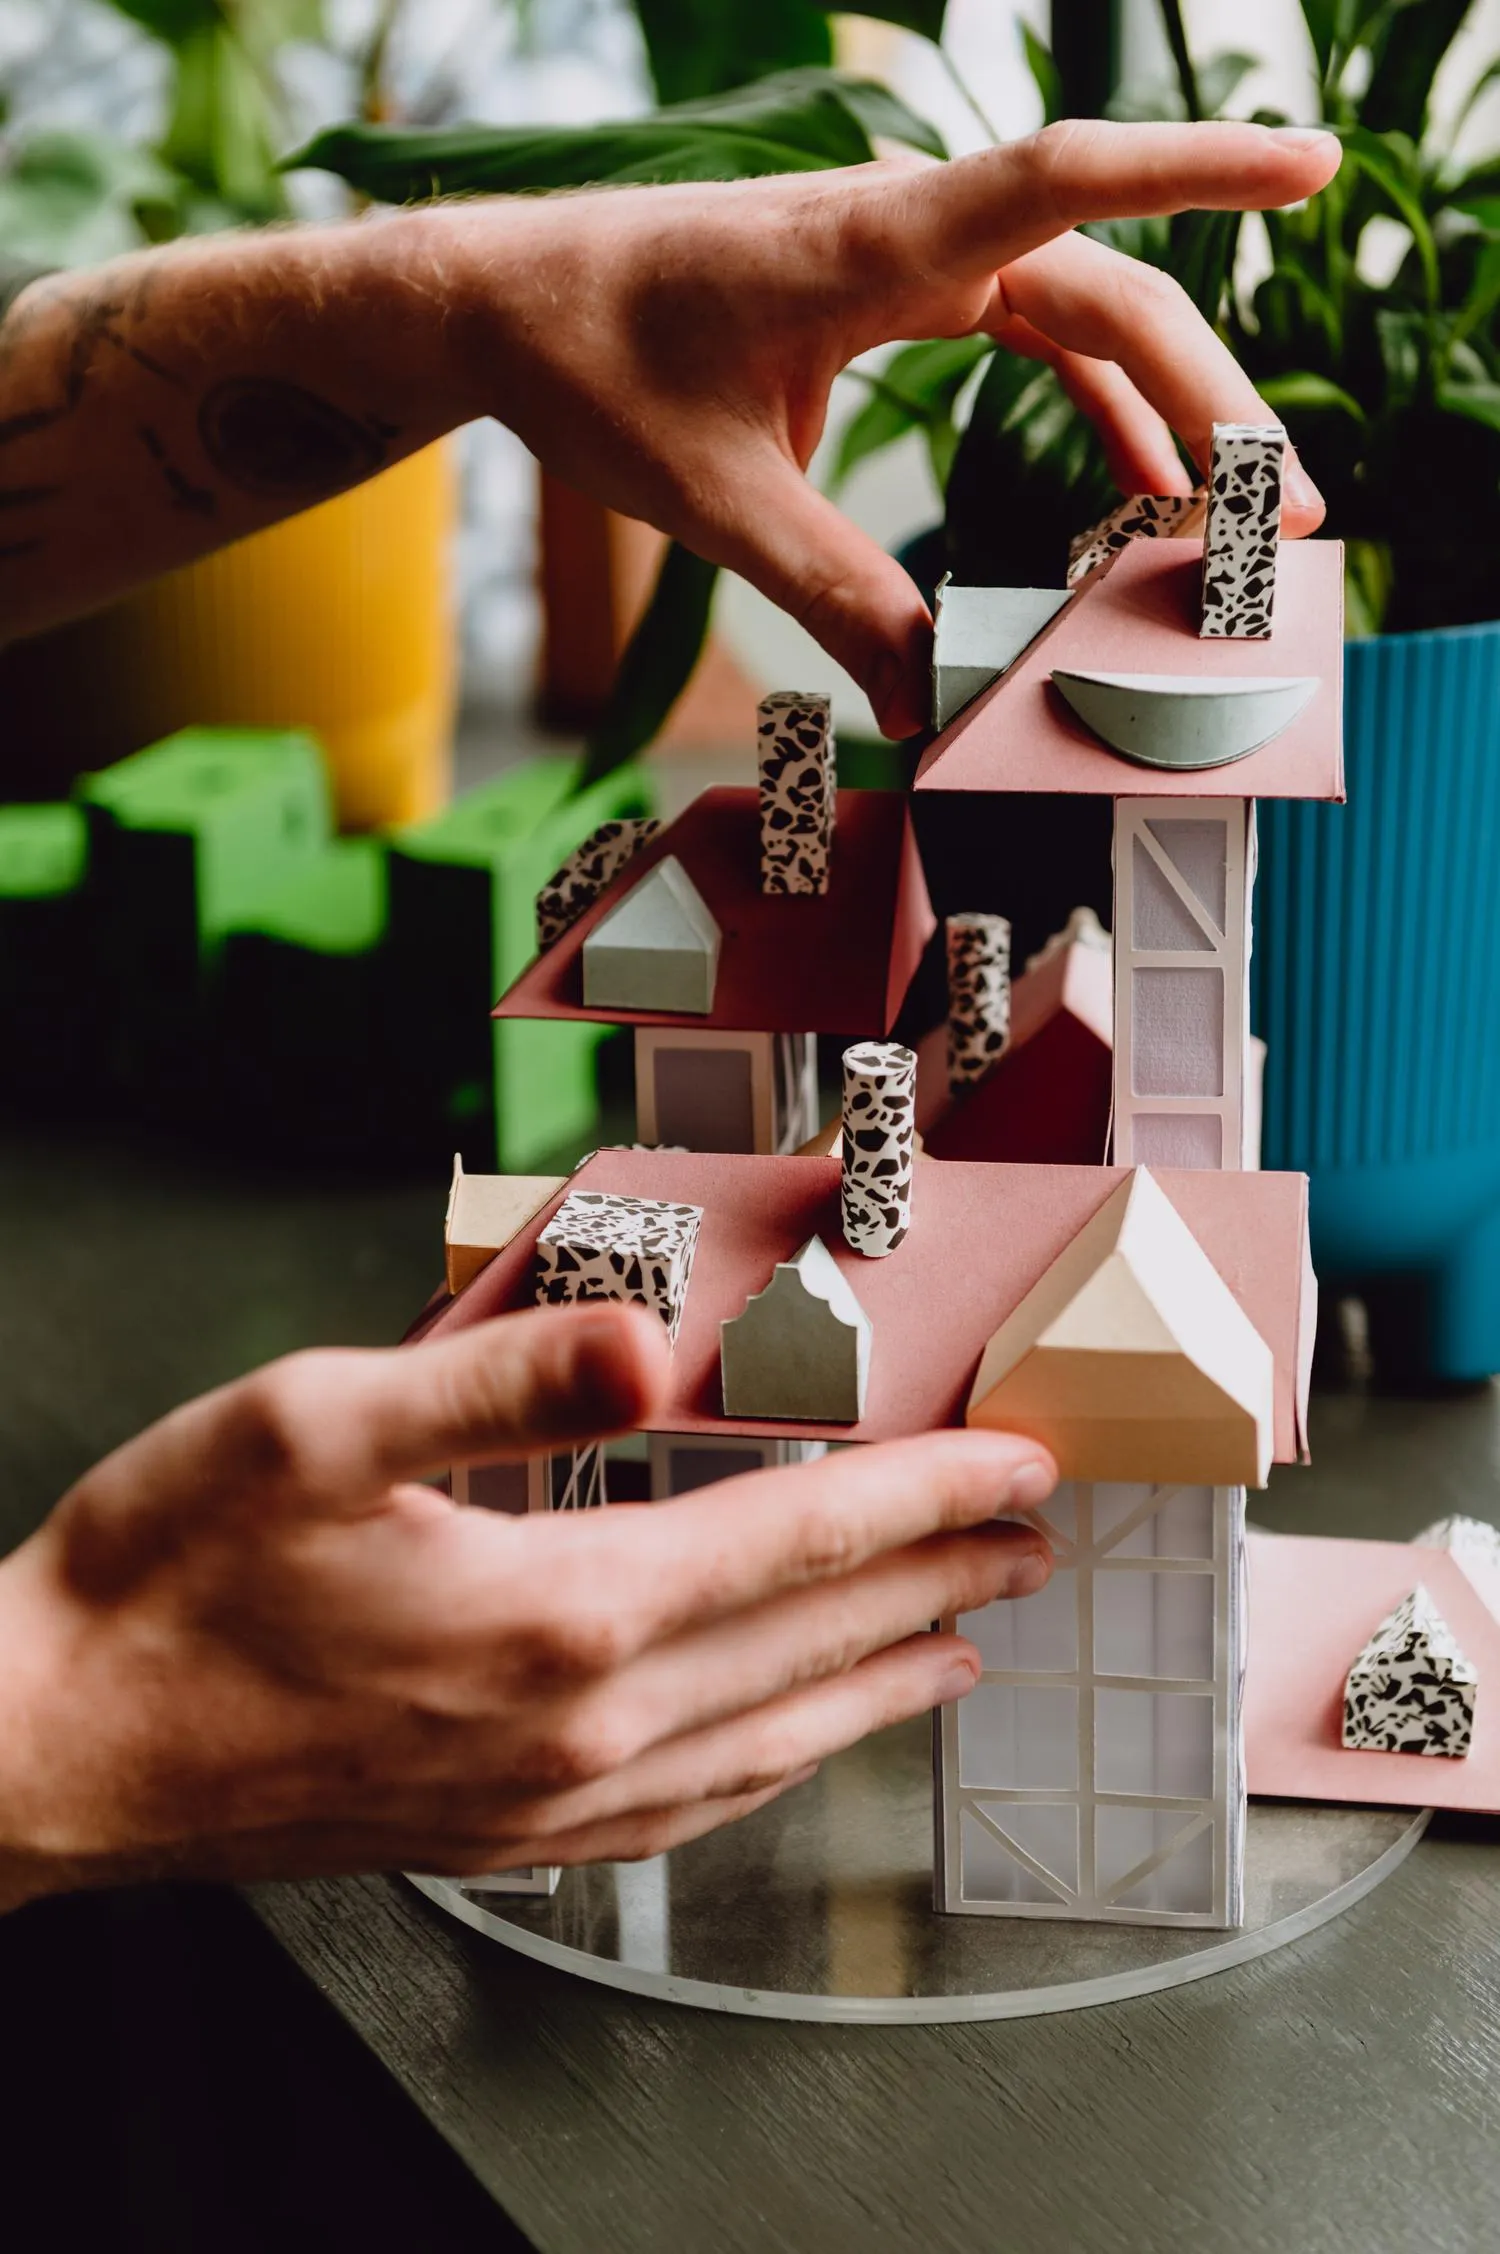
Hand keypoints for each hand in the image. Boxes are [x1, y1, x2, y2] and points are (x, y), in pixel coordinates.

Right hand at [0, 1304, 1054, 1908]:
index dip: (925, 1493)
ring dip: (881, 1678)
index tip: (1021, 1463)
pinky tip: (798, 1746)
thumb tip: (648, 1340)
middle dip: (941, 1579)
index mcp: (557, 1614)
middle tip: (1035, 1538)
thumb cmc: (169, 1579)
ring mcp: (545, 1802)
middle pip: (812, 1640)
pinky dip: (780, 1763)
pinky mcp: (501, 1836)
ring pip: (772, 1738)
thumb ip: (501, 1376)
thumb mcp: (315, 1426)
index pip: (800, 1538)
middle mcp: (578, 1729)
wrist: (52, 1751)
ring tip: (963, 1644)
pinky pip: (692, 1809)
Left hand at [455, 118, 1341, 734]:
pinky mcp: (891, 292)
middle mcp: (908, 231)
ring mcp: (907, 258)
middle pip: (1110, 292)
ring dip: (1161, 414)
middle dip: (1210, 406)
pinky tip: (1131, 491)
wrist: (506, 305)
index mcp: (870, 247)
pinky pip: (1028, 336)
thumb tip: (922, 711)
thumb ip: (834, 600)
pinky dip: (1087, 409)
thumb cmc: (592, 368)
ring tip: (1228, 524)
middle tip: (1291, 519)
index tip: (1315, 165)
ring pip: (1081, 317)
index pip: (1068, 182)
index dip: (1203, 173)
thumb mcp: (716, 504)